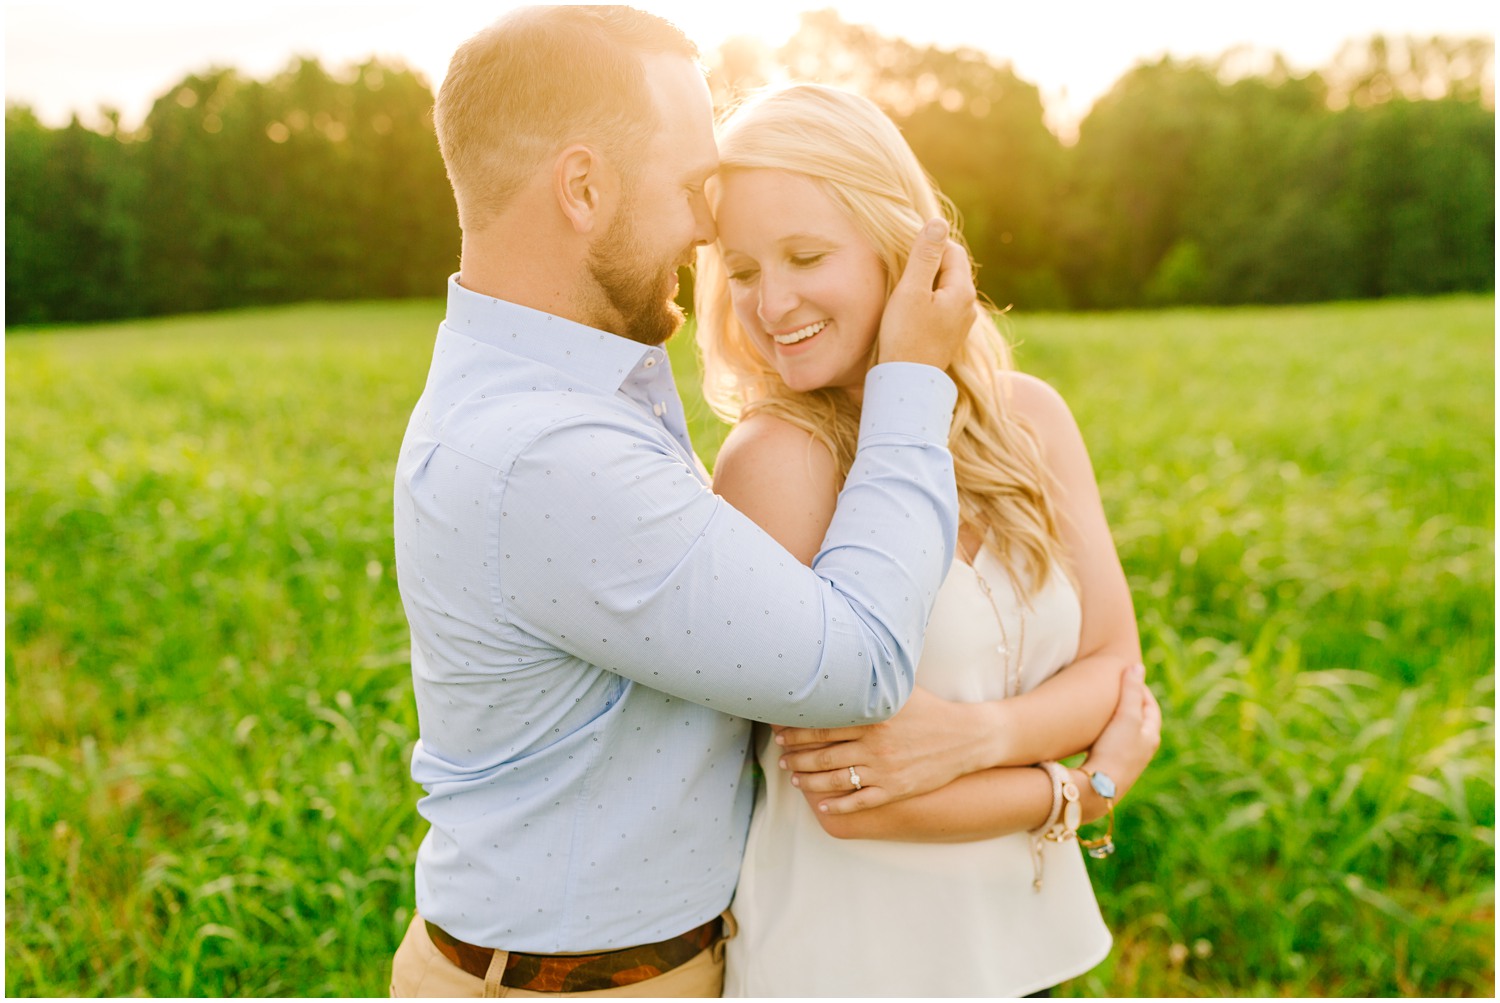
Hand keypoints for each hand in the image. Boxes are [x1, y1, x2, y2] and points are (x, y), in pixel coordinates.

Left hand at [773, 687, 993, 812]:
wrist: (967, 738)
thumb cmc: (931, 709)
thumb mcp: (902, 689)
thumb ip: (873, 679)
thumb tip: (845, 656)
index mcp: (872, 718)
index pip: (822, 725)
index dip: (796, 730)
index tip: (779, 731)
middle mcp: (874, 746)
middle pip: (822, 754)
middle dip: (796, 755)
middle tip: (780, 756)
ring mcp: (884, 770)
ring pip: (834, 779)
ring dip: (809, 780)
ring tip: (793, 778)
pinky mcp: (895, 790)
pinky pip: (859, 802)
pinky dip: (837, 806)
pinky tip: (822, 805)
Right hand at [876, 218, 976, 370]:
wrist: (907, 384)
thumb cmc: (905, 336)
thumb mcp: (912, 290)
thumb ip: (925, 256)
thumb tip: (937, 222)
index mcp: (963, 291)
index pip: (951, 250)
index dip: (928, 247)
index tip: (905, 258)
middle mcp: (968, 306)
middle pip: (950, 269)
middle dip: (927, 265)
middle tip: (902, 275)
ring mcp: (961, 323)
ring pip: (944, 289)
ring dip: (926, 286)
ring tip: (904, 296)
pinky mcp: (949, 337)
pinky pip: (940, 308)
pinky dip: (926, 303)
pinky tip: (910, 314)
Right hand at [1077, 663, 1161, 821]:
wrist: (1099, 788)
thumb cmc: (1115, 750)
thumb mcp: (1126, 716)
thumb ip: (1131, 690)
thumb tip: (1137, 666)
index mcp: (1151, 737)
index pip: (1151, 708)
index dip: (1141, 690)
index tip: (1127, 678)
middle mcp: (1142, 751)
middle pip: (1140, 721)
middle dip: (1129, 705)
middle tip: (1116, 690)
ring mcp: (1127, 762)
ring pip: (1125, 735)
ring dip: (1117, 721)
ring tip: (1103, 709)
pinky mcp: (1110, 769)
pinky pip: (1111, 745)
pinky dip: (1106, 734)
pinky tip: (1090, 734)